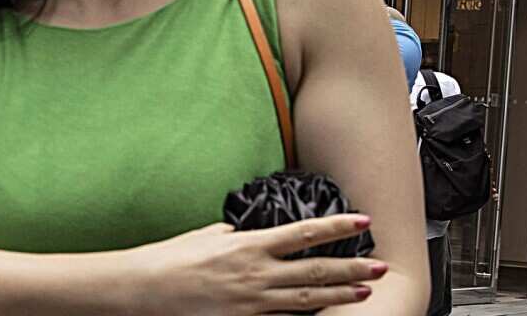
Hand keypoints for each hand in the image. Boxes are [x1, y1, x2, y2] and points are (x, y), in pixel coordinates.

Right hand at [134, 214, 384, 314]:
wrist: (146, 289)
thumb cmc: (172, 259)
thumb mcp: (208, 235)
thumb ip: (238, 235)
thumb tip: (252, 234)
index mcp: (249, 245)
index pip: (304, 233)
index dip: (337, 227)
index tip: (361, 220)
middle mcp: (257, 273)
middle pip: (316, 271)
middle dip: (352, 268)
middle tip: (380, 266)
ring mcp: (253, 302)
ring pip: (307, 299)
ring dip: (339, 295)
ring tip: (364, 291)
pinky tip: (324, 315)